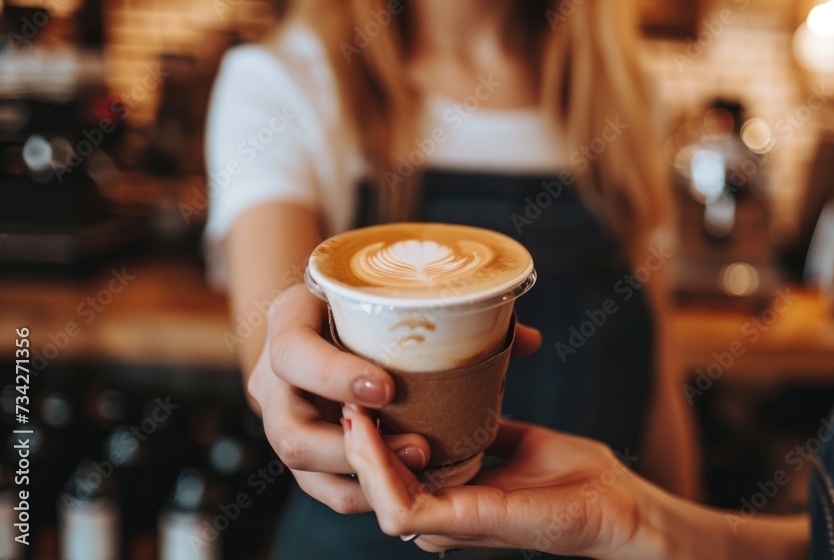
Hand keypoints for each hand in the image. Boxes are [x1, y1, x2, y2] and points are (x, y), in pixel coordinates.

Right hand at [249, 283, 541, 513]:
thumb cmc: (362, 302)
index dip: (335, 376)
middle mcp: (271, 378)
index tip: (388, 388)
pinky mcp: (301, 453)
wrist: (324, 318)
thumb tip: (526, 340)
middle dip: (352, 447)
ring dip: (363, 476)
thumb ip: (454, 314)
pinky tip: (408, 484)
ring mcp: (281, 419)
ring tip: (422, 466)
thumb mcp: (388, 292)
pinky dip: (362, 491)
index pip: (292, 354)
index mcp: (287, 322)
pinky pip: (321, 487)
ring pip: (303, 467)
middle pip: (289, 430)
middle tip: (419, 446)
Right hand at [341, 404, 669, 558]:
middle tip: (344, 390)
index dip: (368, 434)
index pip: (390, 471)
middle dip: (350, 439)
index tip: (358, 389)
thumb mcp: (518, 440)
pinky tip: (368, 427)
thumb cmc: (577, 477)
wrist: (620, 503)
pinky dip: (376, 466)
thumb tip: (463, 388)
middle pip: (372, 484)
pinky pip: (400, 503)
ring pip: (374, 494)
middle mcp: (442, 515)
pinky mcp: (461, 524)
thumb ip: (483, 426)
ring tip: (350, 404)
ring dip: (356, 450)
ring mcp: (448, 524)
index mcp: (451, 496)